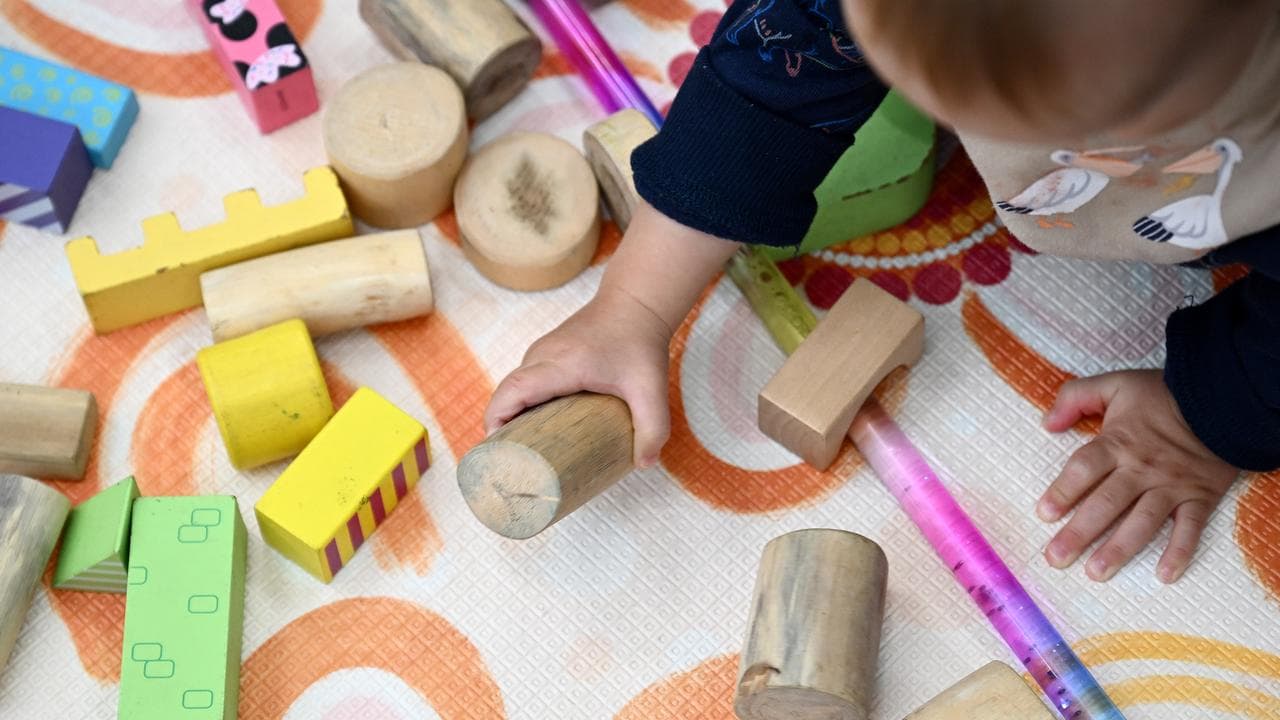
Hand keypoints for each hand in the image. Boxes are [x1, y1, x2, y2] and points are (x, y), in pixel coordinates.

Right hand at [484, 286, 673, 467]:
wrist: (635, 304)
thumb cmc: (640, 343)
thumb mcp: (651, 388)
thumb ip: (654, 427)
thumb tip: (645, 463)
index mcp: (561, 364)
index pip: (514, 390)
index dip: (498, 419)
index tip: (498, 449)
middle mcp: (543, 356)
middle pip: (506, 392)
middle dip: (500, 427)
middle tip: (512, 463)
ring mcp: (541, 353)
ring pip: (512, 388)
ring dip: (510, 416)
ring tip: (523, 453)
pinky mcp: (545, 355)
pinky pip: (522, 383)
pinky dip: (520, 405)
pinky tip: (535, 429)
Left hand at [1038, 369, 1239, 583]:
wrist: (1222, 399)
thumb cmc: (1162, 394)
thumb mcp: (1114, 384)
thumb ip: (1076, 397)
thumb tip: (1047, 424)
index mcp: (1118, 442)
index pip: (1084, 469)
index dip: (1063, 491)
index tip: (1045, 514)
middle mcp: (1141, 469)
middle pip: (1107, 504)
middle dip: (1079, 532)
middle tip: (1057, 557)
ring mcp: (1171, 487)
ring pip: (1142, 522)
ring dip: (1119, 549)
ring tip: (1096, 572)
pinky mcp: (1200, 498)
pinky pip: (1190, 528)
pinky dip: (1180, 552)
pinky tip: (1164, 575)